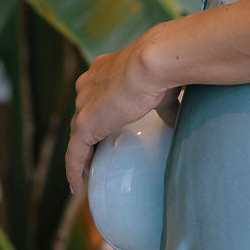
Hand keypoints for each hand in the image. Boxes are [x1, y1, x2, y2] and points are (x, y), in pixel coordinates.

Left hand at [65, 32, 174, 195]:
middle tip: (97, 150)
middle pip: (82, 112)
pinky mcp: (84, 126)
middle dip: (88, 130)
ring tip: (88, 169)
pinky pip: (73, 154)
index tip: (105, 123)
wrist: (151, 63)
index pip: (95, 92)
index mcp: (104, 69)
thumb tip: (176, 123)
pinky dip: (73, 170)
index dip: (98, 109)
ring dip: (81, 151)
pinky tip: (75, 186)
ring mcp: (83, 105)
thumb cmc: (160, 70)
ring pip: (77, 133)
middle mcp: (88, 84)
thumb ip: (166, 108)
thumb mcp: (162, 91)